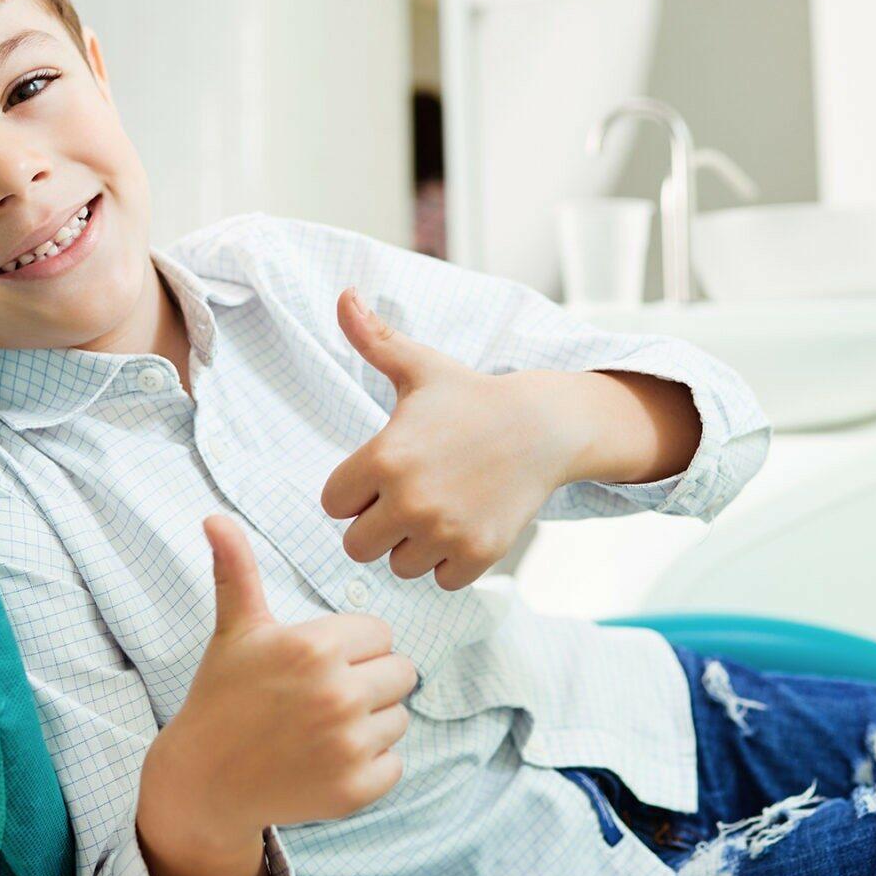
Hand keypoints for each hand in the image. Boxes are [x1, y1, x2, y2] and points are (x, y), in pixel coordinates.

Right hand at [139, 515, 415, 852]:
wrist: (204, 781)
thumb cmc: (223, 696)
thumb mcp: (235, 631)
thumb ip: (237, 571)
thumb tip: (214, 517)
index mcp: (315, 647)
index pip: (381, 633)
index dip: (352, 647)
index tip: (316, 664)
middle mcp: (337, 693)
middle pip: (401, 673)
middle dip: (369, 681)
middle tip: (323, 696)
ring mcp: (348, 745)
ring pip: (400, 718)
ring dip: (370, 723)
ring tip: (322, 729)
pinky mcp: (355, 790)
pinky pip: (395, 764)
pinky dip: (370, 765)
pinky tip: (328, 760)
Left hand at [319, 289, 579, 590]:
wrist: (543, 425)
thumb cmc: (471, 397)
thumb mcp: (420, 367)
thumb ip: (373, 339)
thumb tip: (344, 293)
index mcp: (383, 457)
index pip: (332, 504)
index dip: (354, 491)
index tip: (384, 472)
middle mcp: (410, 498)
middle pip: (357, 545)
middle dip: (378, 525)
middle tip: (411, 496)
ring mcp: (446, 530)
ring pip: (399, 566)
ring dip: (414, 546)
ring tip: (441, 508)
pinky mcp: (478, 553)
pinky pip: (441, 581)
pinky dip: (451, 563)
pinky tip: (465, 525)